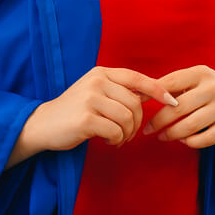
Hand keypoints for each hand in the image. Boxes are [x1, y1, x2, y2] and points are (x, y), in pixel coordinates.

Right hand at [7, 67, 177, 167]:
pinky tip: (108, 141)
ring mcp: (90, 99)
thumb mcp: (97, 92)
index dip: (158, 89)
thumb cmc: (75, 111)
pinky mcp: (85, 118)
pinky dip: (116, 140)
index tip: (172, 102)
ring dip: (127, 134)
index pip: (138, 78)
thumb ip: (121, 91)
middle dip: (137, 122)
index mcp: (102, 72)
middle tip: (128, 134)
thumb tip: (156, 93)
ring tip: (118, 139)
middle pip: (135, 103)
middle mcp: (97, 81)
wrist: (42, 125)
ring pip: (127, 118)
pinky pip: (115, 131)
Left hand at [144, 65, 214, 155]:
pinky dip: (189, 142)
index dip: (152, 94)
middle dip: (158, 121)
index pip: (171, 82)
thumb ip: (171, 86)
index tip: (137, 105)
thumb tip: (138, 95)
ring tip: (161, 136)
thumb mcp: (195, 80)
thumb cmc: (208, 91)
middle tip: (147, 129)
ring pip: (189, 126)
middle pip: (178, 108)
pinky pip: (203, 139)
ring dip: (171, 134)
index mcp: (201, 73)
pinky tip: (182, 140)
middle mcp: (214, 88)